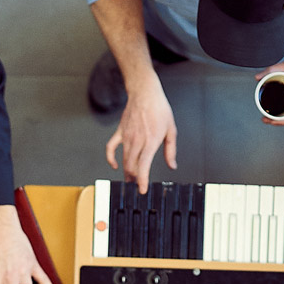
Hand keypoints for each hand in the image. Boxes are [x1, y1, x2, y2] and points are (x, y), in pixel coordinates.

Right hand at [106, 77, 176, 192]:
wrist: (145, 93)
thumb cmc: (159, 109)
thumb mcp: (171, 130)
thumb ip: (170, 150)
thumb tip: (172, 165)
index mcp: (151, 141)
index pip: (144, 166)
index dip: (142, 181)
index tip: (142, 190)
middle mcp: (138, 140)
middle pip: (132, 166)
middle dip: (135, 179)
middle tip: (138, 185)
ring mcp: (127, 136)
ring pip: (124, 160)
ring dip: (127, 172)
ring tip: (130, 179)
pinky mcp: (120, 132)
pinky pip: (111, 148)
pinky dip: (111, 158)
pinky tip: (115, 165)